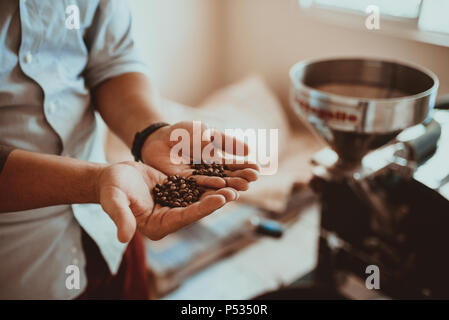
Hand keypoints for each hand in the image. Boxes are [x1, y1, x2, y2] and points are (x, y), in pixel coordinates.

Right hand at [97, 161, 238, 241]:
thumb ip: (121, 217)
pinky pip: (195, 187)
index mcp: (157, 226)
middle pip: (196, 209)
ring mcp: (174, 206)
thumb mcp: (114, 201)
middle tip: (235, 191)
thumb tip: (123, 238)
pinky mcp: (176, 193)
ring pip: (199, 199)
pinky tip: (224, 175)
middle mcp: (168, 218)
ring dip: (216, 192)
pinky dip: (209, 182)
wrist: (112, 177)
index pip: (184, 218)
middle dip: (216, 201)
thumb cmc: (110, 189)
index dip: (202, 208)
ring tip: (236, 184)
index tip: (220, 199)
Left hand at [141, 121, 259, 190]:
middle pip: (227, 178)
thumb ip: (224, 141)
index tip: (257, 170)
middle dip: (241, 178)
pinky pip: (197, 185)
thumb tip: (248, 150)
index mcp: (216, 161)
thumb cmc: (183, 132)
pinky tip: (221, 186)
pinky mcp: (182, 184)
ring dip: (229, 186)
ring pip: (215, 185)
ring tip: (243, 187)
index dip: (245, 167)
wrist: (158, 137)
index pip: (234, 166)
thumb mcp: (206, 132)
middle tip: (254, 179)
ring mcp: (196, 180)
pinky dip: (210, 185)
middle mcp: (208, 173)